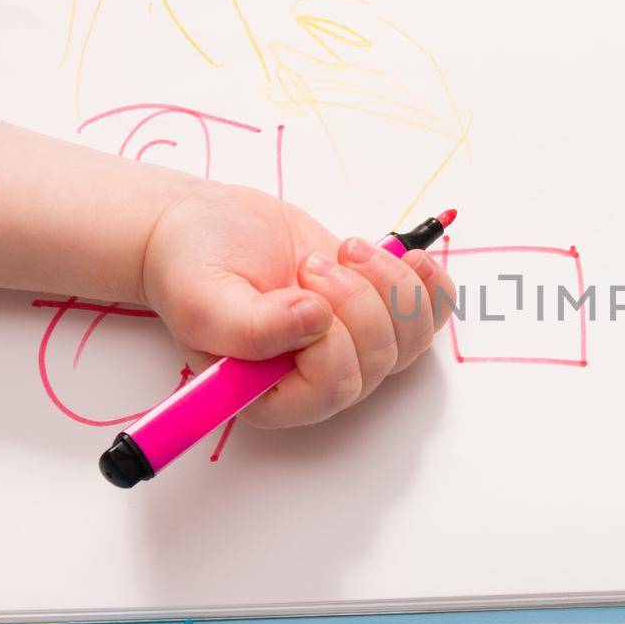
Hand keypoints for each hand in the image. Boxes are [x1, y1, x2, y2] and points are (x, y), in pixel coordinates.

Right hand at [139, 183, 454, 427]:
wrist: (208, 227)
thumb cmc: (193, 267)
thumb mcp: (203, 300)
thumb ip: (251, 328)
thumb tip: (314, 323)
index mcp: (273, 396)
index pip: (335, 387)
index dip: (332, 337)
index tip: (303, 288)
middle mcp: (319, 380)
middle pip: (380, 358)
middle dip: (357, 299)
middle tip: (312, 264)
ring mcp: (353, 347)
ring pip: (411, 337)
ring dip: (390, 284)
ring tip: (346, 251)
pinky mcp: (376, 312)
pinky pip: (430, 315)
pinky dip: (429, 285)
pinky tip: (413, 259)